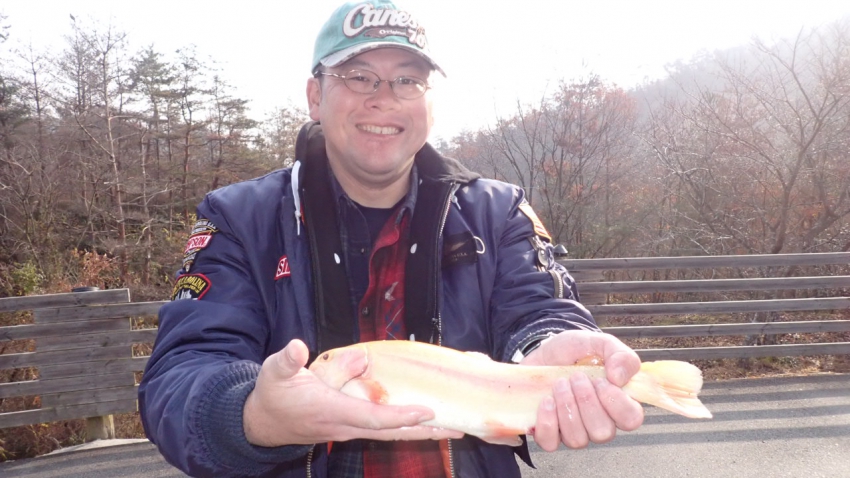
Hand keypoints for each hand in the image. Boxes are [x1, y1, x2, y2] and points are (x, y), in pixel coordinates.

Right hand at [243, 339, 462, 446]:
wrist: (262, 422)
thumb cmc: (273, 393)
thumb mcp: (276, 371)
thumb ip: (289, 359)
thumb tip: (299, 346)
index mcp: (332, 410)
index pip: (373, 417)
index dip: (401, 416)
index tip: (427, 411)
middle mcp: (345, 426)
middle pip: (391, 433)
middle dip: (424, 431)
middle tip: (457, 428)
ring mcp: (348, 430)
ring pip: (389, 434)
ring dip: (420, 432)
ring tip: (450, 428)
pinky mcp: (349, 427)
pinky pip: (383, 430)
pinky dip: (404, 427)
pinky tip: (422, 424)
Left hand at [520, 330, 643, 450]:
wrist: (544, 352)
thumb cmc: (575, 351)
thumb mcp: (600, 343)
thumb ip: (620, 355)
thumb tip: (619, 378)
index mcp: (617, 403)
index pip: (631, 420)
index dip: (617, 403)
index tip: (601, 380)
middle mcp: (599, 423)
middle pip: (603, 432)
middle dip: (587, 402)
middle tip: (576, 377)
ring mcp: (574, 431)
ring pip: (577, 439)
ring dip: (567, 407)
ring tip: (559, 384)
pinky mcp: (549, 433)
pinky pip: (550, 443)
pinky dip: (547, 422)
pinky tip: (546, 401)